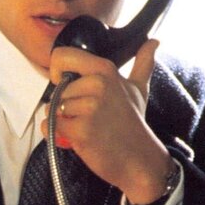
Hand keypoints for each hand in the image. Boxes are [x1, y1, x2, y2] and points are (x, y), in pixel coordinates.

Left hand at [40, 39, 170, 204]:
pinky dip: (58, 136)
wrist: (139, 162)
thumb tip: (154, 42)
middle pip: (56, 90)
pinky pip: (51, 126)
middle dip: (65, 106)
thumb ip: (142, 64)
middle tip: (89, 117)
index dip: (58, 71)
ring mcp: (90, 107)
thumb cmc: (133, 125)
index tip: (69, 84)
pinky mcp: (81, 129)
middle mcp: (97, 84)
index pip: (61, 56)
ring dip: (63, 122)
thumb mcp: (138, 89)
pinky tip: (79, 138)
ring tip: (89, 128)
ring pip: (53, 109)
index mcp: (105, 69)